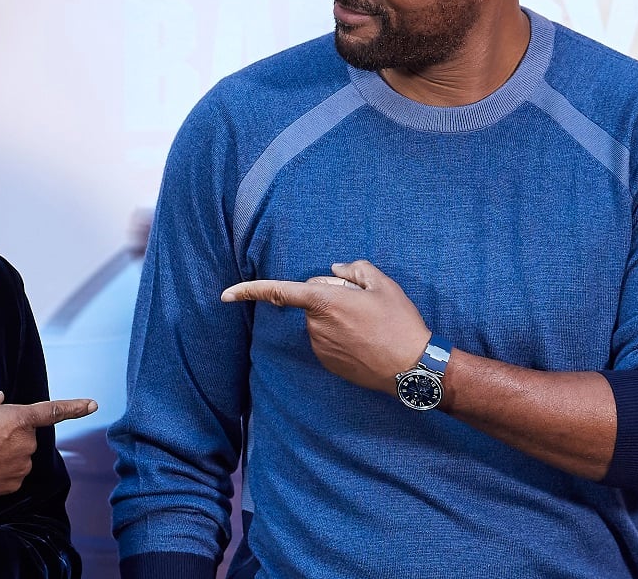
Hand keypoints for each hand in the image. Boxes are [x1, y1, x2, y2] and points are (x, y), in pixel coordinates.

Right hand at [0, 388, 96, 500]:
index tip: (93, 405)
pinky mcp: (13, 484)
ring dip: (6, 451)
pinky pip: (13, 472)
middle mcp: (26, 443)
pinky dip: (1, 468)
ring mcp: (21, 466)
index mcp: (19, 418)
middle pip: (25, 433)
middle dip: (10, 431)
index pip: (52, 410)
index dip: (74, 406)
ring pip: (20, 453)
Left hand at [221, 260, 430, 394]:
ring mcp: (320, 347)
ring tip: (370, 325)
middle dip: (330, 296)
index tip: (225, 295)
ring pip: (320, 321)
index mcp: (324, 302)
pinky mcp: (328, 363)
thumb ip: (354, 269)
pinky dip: (341, 336)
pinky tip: (366, 341)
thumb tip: (335, 270)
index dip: (249, 291)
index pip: (279, 292)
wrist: (412, 368)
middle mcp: (315, 326)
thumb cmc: (399, 323)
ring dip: (336, 317)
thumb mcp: (383, 285)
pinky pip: (327, 340)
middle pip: (313, 300)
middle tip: (364, 303)